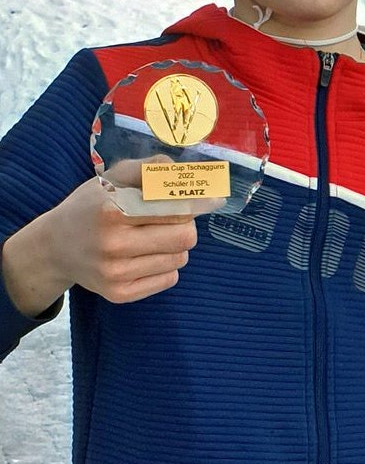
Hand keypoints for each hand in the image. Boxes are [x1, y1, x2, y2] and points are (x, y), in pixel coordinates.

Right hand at [2, 175, 198, 314]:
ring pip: (180, 258)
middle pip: (186, 237)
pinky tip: (144, 256)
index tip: (210, 199)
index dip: (197, 203)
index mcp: (113, 210)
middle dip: (186, 224)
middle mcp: (113, 244)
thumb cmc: (92, 206)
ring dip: (176, 245)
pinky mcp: (119, 294)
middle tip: (173, 218)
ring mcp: (115, 274)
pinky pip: (170, 279)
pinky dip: (166, 266)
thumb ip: (153, 169)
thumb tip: (190, 174)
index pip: (178, 209)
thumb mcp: (115, 177)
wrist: (54, 248)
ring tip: (152, 236)